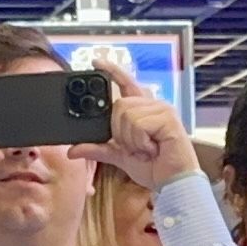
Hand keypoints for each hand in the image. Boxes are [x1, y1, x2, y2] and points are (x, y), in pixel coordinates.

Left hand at [81, 78, 200, 190]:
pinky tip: (153, 149)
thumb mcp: (119, 157)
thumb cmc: (154, 167)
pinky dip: (140, 142)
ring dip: (131, 140)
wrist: (173, 183)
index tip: (95, 62)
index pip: (126, 83)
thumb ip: (98, 149)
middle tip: (135, 147)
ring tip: (146, 149)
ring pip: (127, 115)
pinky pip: (138, 124)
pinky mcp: (168, 118)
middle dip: (119, 131)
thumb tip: (73, 150)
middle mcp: (154, 105)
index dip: (111, 71)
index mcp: (143, 110)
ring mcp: (162, 109)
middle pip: (119, 105)